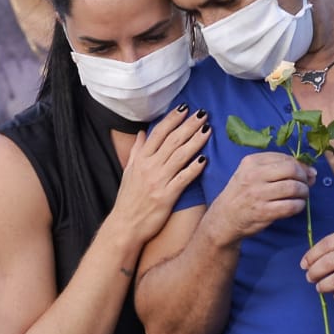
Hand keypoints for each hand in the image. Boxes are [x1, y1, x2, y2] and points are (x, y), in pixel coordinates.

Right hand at [110, 105, 211, 246]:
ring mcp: (158, 180)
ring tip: (208, 129)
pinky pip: (183, 178)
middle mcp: (149, 166)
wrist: (125, 225)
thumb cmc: (128, 199)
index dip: (172, 119)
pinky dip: (194, 168)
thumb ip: (136, 151)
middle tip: (203, 113)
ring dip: (195, 141)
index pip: (158, 133)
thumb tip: (141, 133)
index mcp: (140, 159)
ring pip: (180, 155)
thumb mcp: (128, 172)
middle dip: (189, 125)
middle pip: (172, 140)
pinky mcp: (166, 196)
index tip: (185, 108)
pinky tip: (205, 159)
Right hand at [205, 151, 313, 247]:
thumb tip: (310, 170)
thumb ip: (277, 168)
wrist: (225, 217)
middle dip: (304, 177)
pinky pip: (291, 206)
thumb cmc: (242, 193)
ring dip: (304, 192)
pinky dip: (299, 206)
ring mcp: (258, 194)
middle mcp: (254, 176)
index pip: (285, 158)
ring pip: (294, 188)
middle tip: (305, 185)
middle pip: (292, 170)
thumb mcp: (252, 173)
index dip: (301, 165)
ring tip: (302, 196)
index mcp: (252, 162)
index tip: (306, 173)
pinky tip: (297, 206)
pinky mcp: (263, 212)